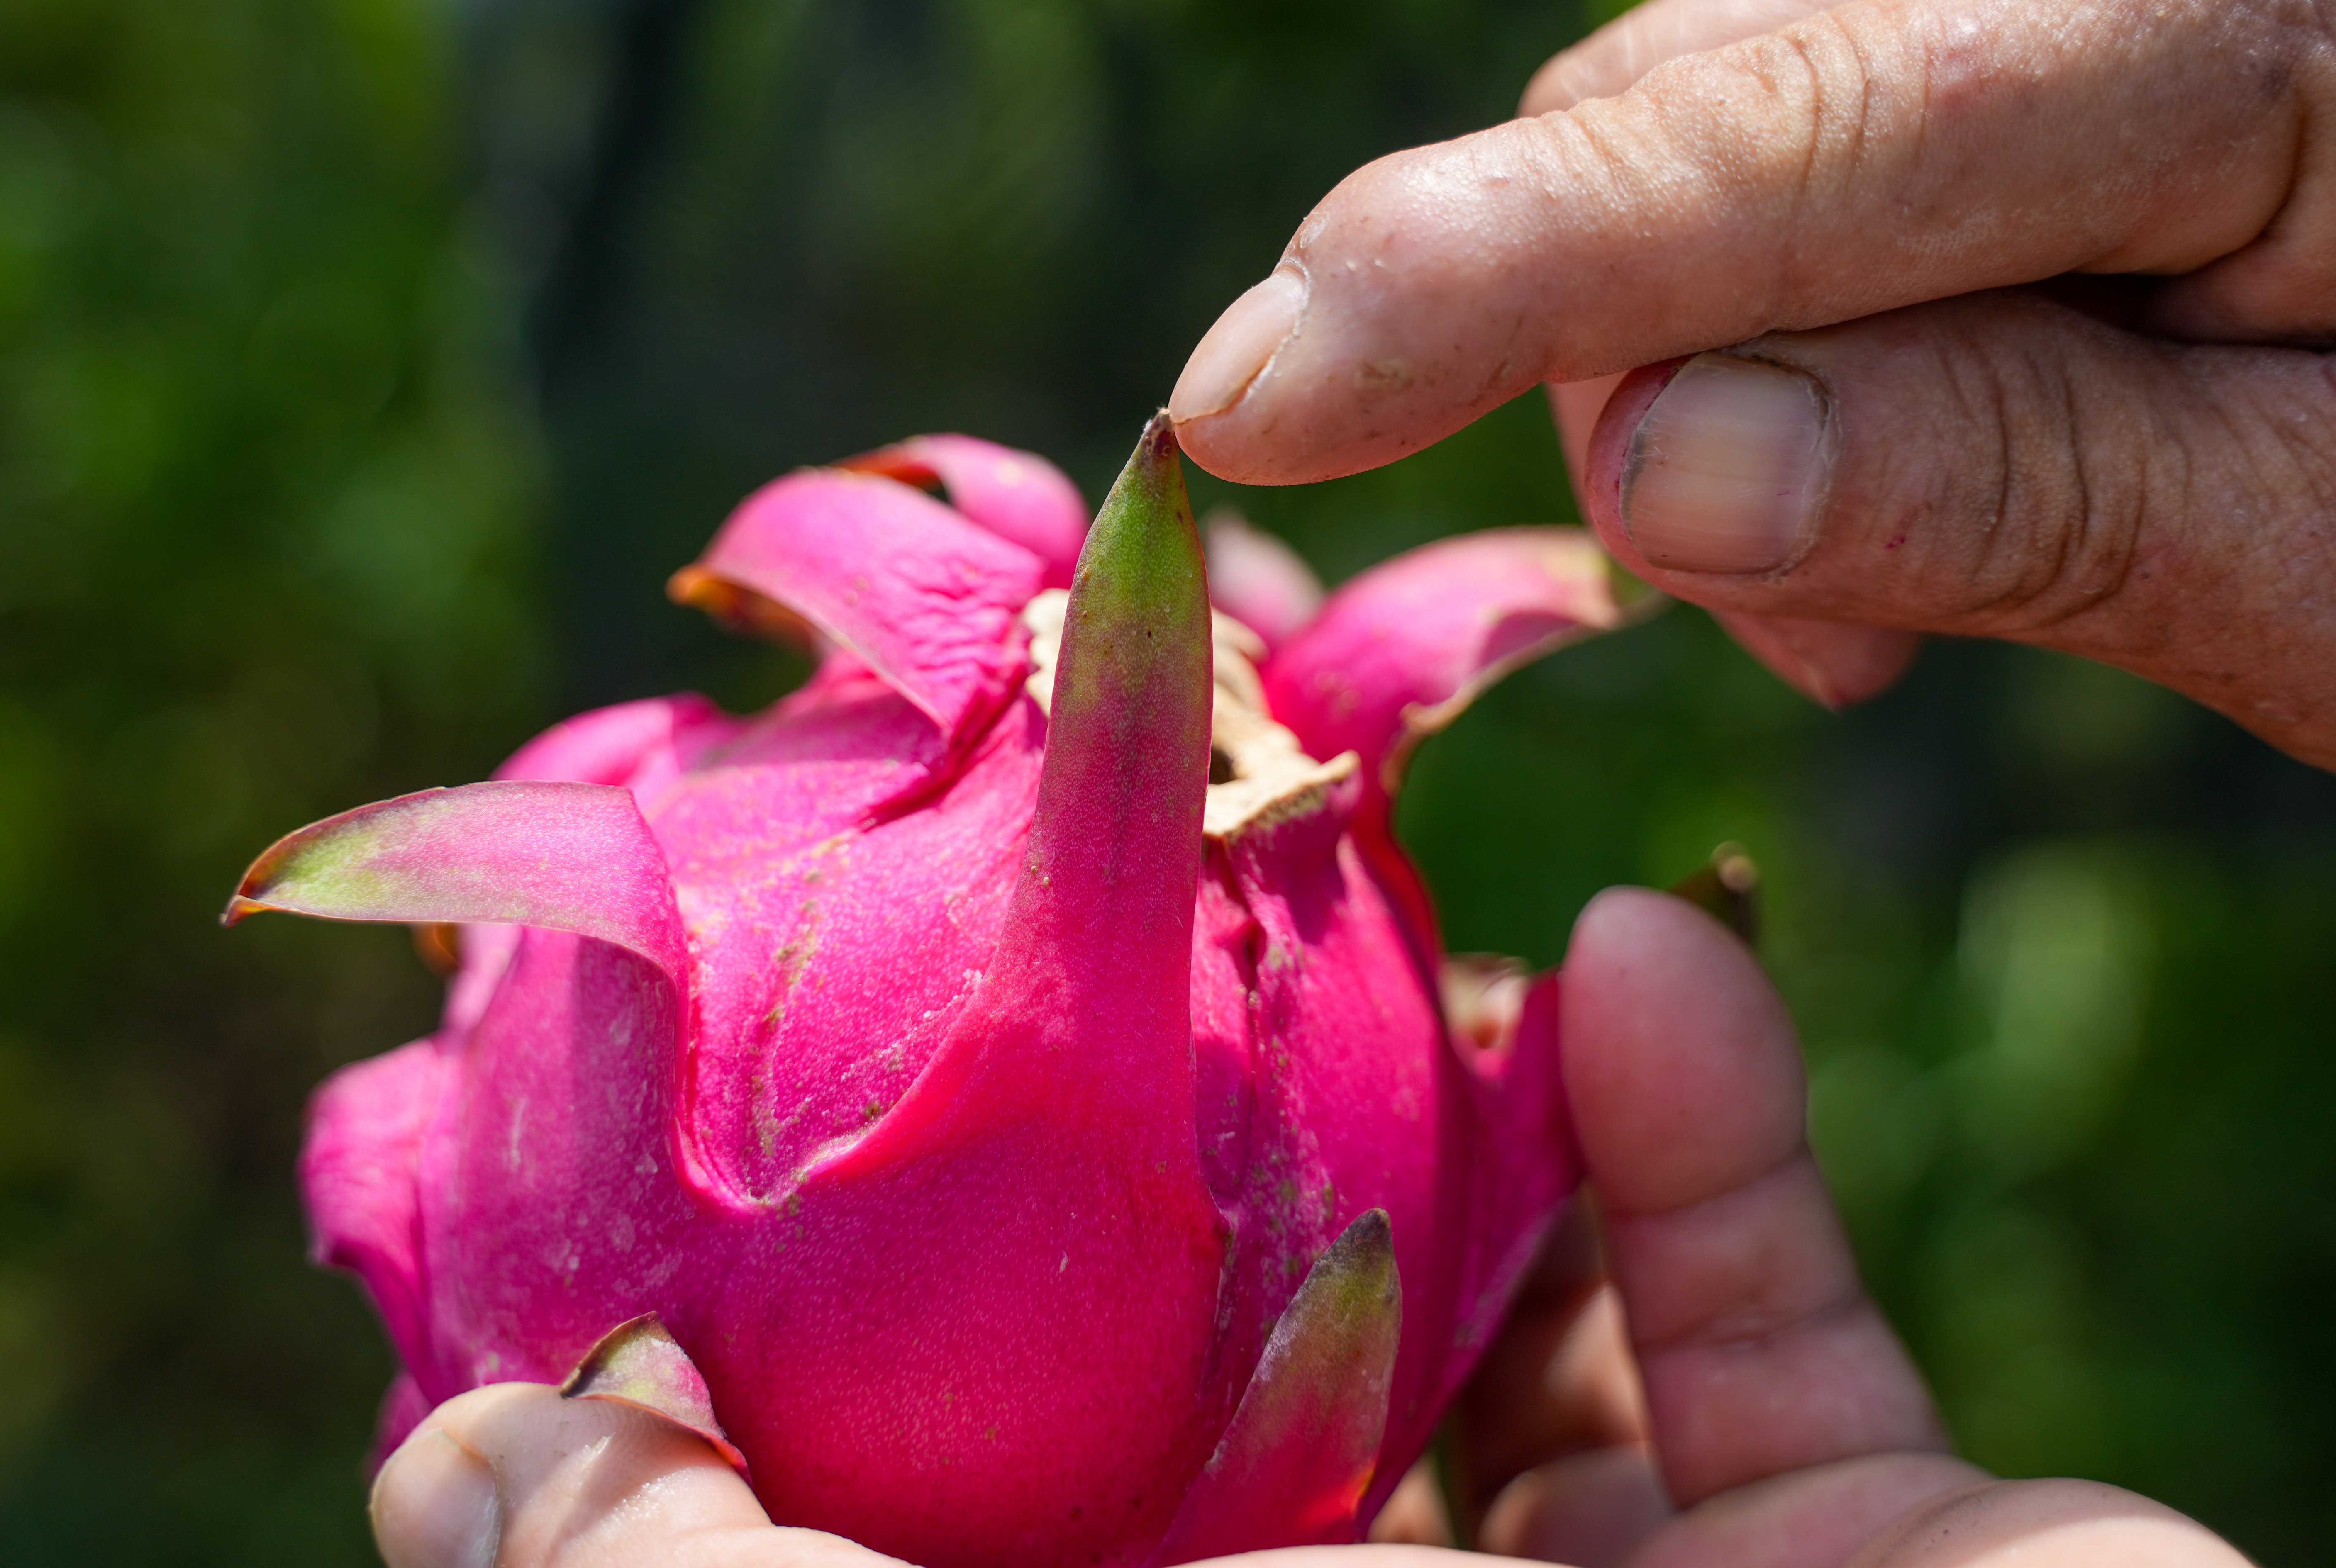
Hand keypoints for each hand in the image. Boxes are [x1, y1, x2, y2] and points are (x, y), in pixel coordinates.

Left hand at [362, 891, 2247, 1567]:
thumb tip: (473, 1466)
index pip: (958, 1514)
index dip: (830, 1347)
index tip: (778, 1069)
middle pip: (1230, 1354)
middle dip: (1173, 1110)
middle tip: (1096, 847)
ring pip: (1493, 1289)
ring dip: (1455, 1064)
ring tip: (1379, 836)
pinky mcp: (1862, 1534)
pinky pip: (1751, 1308)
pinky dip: (1707, 1128)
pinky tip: (1658, 958)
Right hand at [1168, 0, 2335, 809]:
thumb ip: (2017, 498)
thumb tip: (1656, 470)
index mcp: (2238, 4)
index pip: (1759, 150)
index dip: (1479, 284)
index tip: (1234, 409)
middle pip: (1685, 134)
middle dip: (1643, 391)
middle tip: (1836, 656)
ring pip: (1697, 151)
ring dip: (1717, 393)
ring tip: (1911, 596)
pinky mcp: (2031, 18)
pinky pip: (1780, 164)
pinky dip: (1778, 346)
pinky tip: (1918, 477)